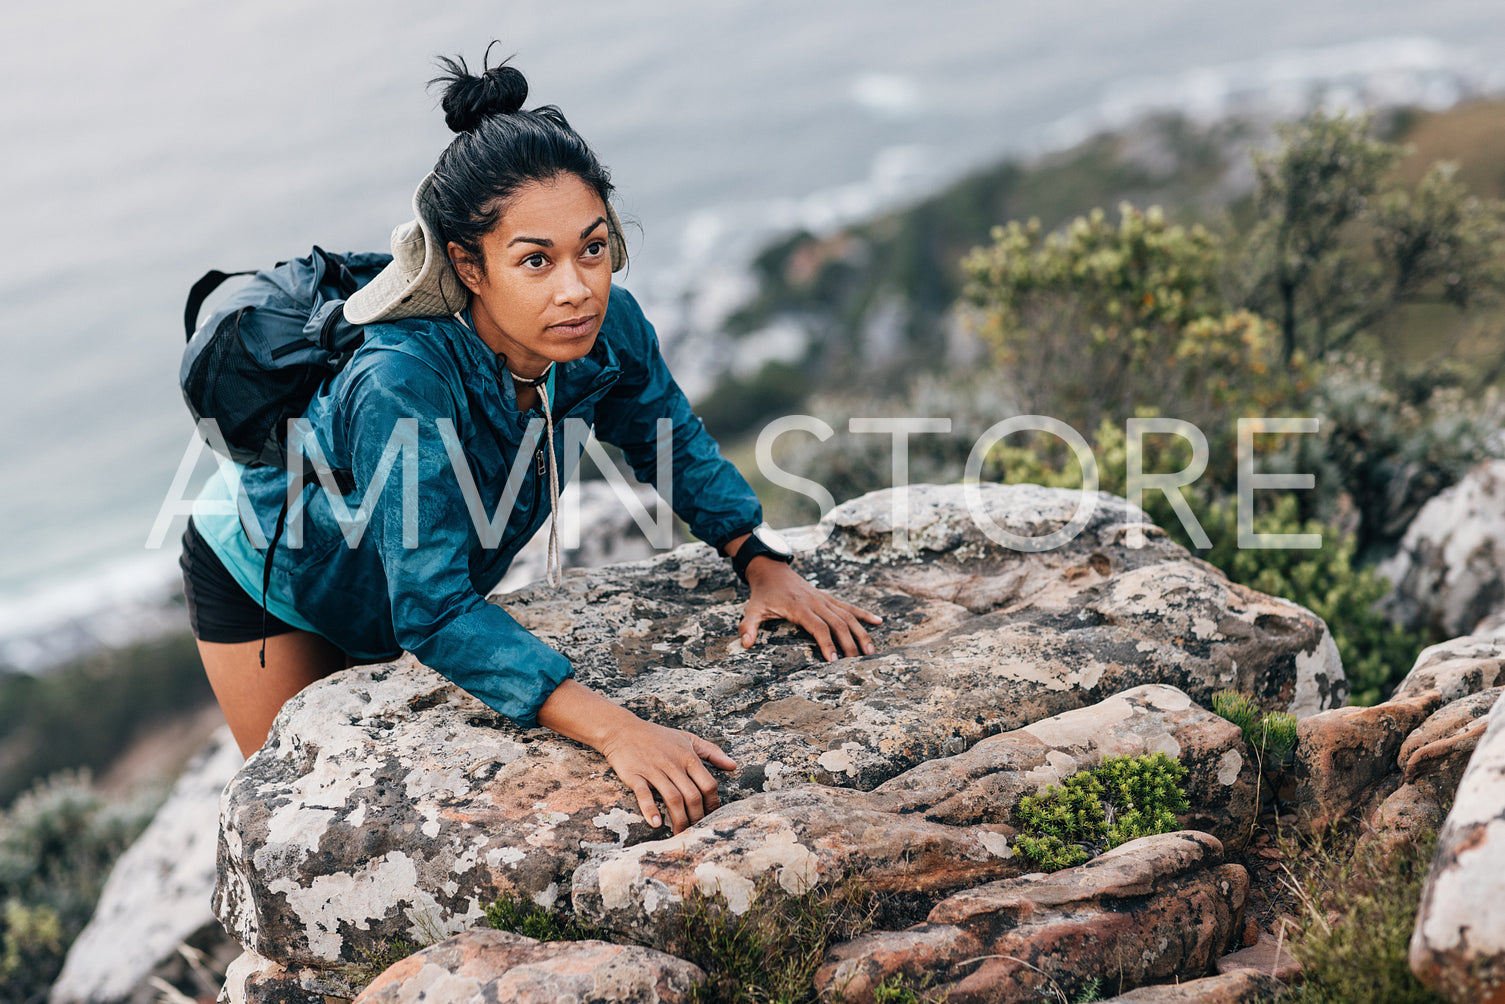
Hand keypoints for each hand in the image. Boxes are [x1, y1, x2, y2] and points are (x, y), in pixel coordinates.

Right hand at [537, 679, 734, 833]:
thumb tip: (734, 766)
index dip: (713, 804)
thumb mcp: (687, 739)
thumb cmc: (657, 736)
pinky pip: (645, 795)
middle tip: (697, 831)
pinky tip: (657, 823)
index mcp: (688, 756)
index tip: (712, 817)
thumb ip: (712, 752)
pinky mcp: (635, 776)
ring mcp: (654, 770)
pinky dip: (651, 810)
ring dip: (679, 819)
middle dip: (697, 817)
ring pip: (672, 798)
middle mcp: (673, 764)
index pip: (708, 784)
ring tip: (681, 833)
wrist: (623, 730)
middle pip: (692, 795)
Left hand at [739, 558, 882, 661]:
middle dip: (849, 643)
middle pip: (838, 623)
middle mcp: (815, 602)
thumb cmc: (763, 593)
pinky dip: (864, 614)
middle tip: (858, 662)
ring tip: (871, 650)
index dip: (827, 643)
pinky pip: (849, 606)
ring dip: (861, 632)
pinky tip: (879, 621)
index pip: (818, 627)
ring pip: (847, 615)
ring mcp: (824, 599)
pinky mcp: (828, 598)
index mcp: (799, 607)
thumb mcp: (752, 609)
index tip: (834, 660)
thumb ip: (749, 626)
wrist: (771, 570)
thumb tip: (746, 643)